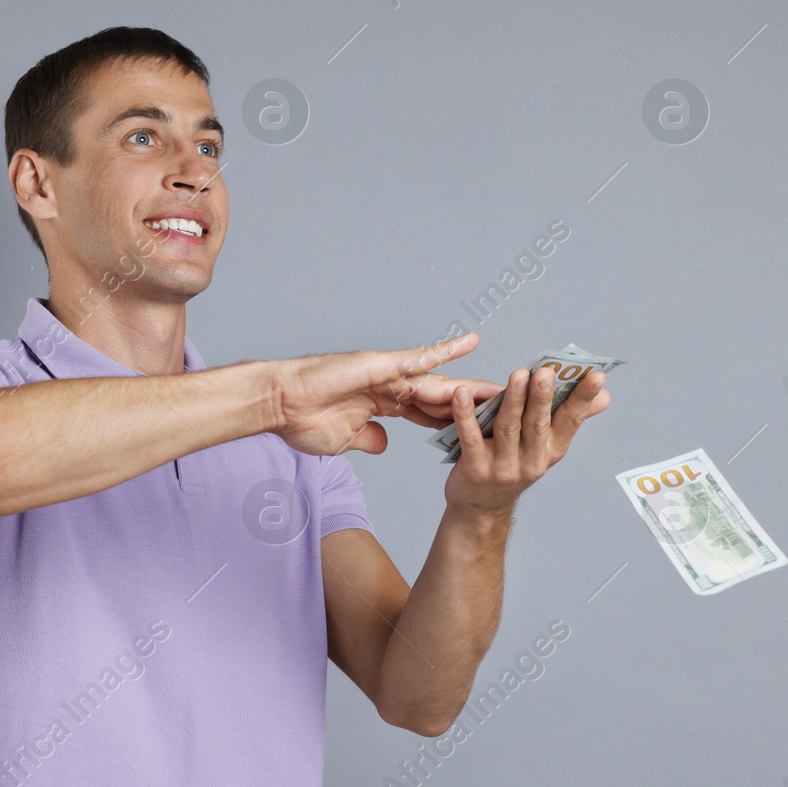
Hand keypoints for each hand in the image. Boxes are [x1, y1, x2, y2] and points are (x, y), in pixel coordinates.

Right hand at [266, 333, 502, 455]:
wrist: (279, 405)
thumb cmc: (302, 422)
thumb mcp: (344, 439)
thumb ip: (368, 438)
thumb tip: (384, 444)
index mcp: (383, 405)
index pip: (429, 414)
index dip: (456, 421)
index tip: (482, 428)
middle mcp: (390, 385)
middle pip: (442, 396)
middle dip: (474, 403)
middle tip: (508, 405)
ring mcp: (387, 373)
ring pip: (438, 380)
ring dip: (470, 384)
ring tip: (504, 385)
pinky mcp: (380, 364)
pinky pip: (418, 357)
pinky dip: (444, 350)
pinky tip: (469, 343)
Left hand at [443, 365, 610, 514]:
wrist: (481, 507)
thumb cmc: (513, 465)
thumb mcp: (546, 446)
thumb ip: (570, 417)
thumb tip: (605, 395)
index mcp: (551, 449)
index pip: (571, 420)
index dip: (584, 398)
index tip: (598, 374)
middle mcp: (532, 460)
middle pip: (538, 424)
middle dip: (543, 397)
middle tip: (546, 372)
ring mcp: (503, 467)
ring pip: (508, 429)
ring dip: (513, 401)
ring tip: (517, 376)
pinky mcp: (475, 469)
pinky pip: (470, 438)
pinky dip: (466, 416)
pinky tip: (462, 395)